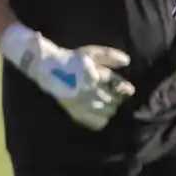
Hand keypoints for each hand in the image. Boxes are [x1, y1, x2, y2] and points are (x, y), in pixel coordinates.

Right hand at [0, 25, 134, 130]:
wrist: (48, 69)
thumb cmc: (71, 59)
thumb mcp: (91, 52)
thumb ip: (110, 55)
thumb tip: (128, 61)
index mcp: (96, 76)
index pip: (119, 86)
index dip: (125, 88)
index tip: (126, 89)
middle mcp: (91, 91)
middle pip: (115, 100)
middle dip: (117, 98)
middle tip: (113, 95)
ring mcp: (83, 103)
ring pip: (108, 111)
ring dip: (110, 107)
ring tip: (106, 103)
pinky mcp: (77, 112)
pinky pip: (97, 122)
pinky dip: (101, 119)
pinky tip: (98, 112)